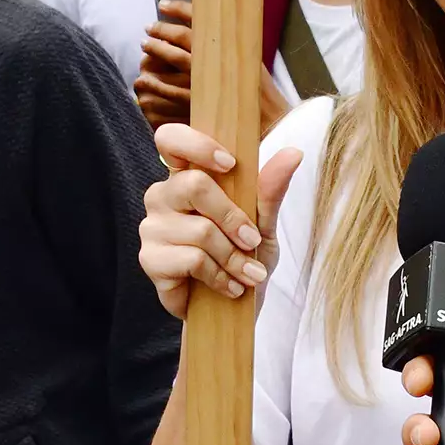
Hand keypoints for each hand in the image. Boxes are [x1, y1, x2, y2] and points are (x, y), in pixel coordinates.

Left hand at [134, 0, 292, 132]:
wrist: (267, 122)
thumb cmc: (259, 90)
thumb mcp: (249, 58)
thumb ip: (229, 42)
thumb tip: (204, 23)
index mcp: (232, 45)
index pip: (200, 20)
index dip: (179, 9)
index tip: (163, 5)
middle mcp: (218, 60)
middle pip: (182, 38)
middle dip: (162, 30)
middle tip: (149, 27)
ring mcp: (206, 82)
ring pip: (173, 60)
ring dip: (156, 50)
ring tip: (146, 45)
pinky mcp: (197, 103)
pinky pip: (168, 89)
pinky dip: (155, 81)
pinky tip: (147, 76)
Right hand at [139, 122, 302, 319]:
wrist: (234, 306)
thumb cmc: (245, 255)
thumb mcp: (265, 221)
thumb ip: (271, 189)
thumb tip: (294, 153)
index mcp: (187, 175)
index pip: (170, 139)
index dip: (196, 144)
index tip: (229, 163)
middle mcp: (163, 195)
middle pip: (193, 185)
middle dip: (233, 217)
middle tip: (253, 242)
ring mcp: (152, 227)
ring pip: (200, 230)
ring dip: (233, 257)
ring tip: (247, 273)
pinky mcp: (150, 259)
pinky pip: (192, 260)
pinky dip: (220, 276)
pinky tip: (229, 286)